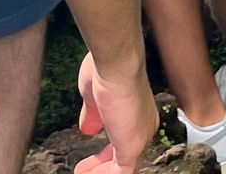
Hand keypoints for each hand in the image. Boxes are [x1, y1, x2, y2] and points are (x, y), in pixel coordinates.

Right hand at [77, 52, 157, 173]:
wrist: (116, 62)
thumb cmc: (107, 68)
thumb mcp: (94, 95)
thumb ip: (92, 114)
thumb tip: (87, 128)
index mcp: (137, 111)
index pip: (122, 135)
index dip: (106, 148)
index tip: (90, 155)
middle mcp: (143, 125)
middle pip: (124, 154)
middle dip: (102, 163)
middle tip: (84, 168)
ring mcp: (140, 137)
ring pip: (122, 165)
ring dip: (100, 171)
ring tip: (82, 173)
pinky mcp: (132, 147)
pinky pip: (119, 172)